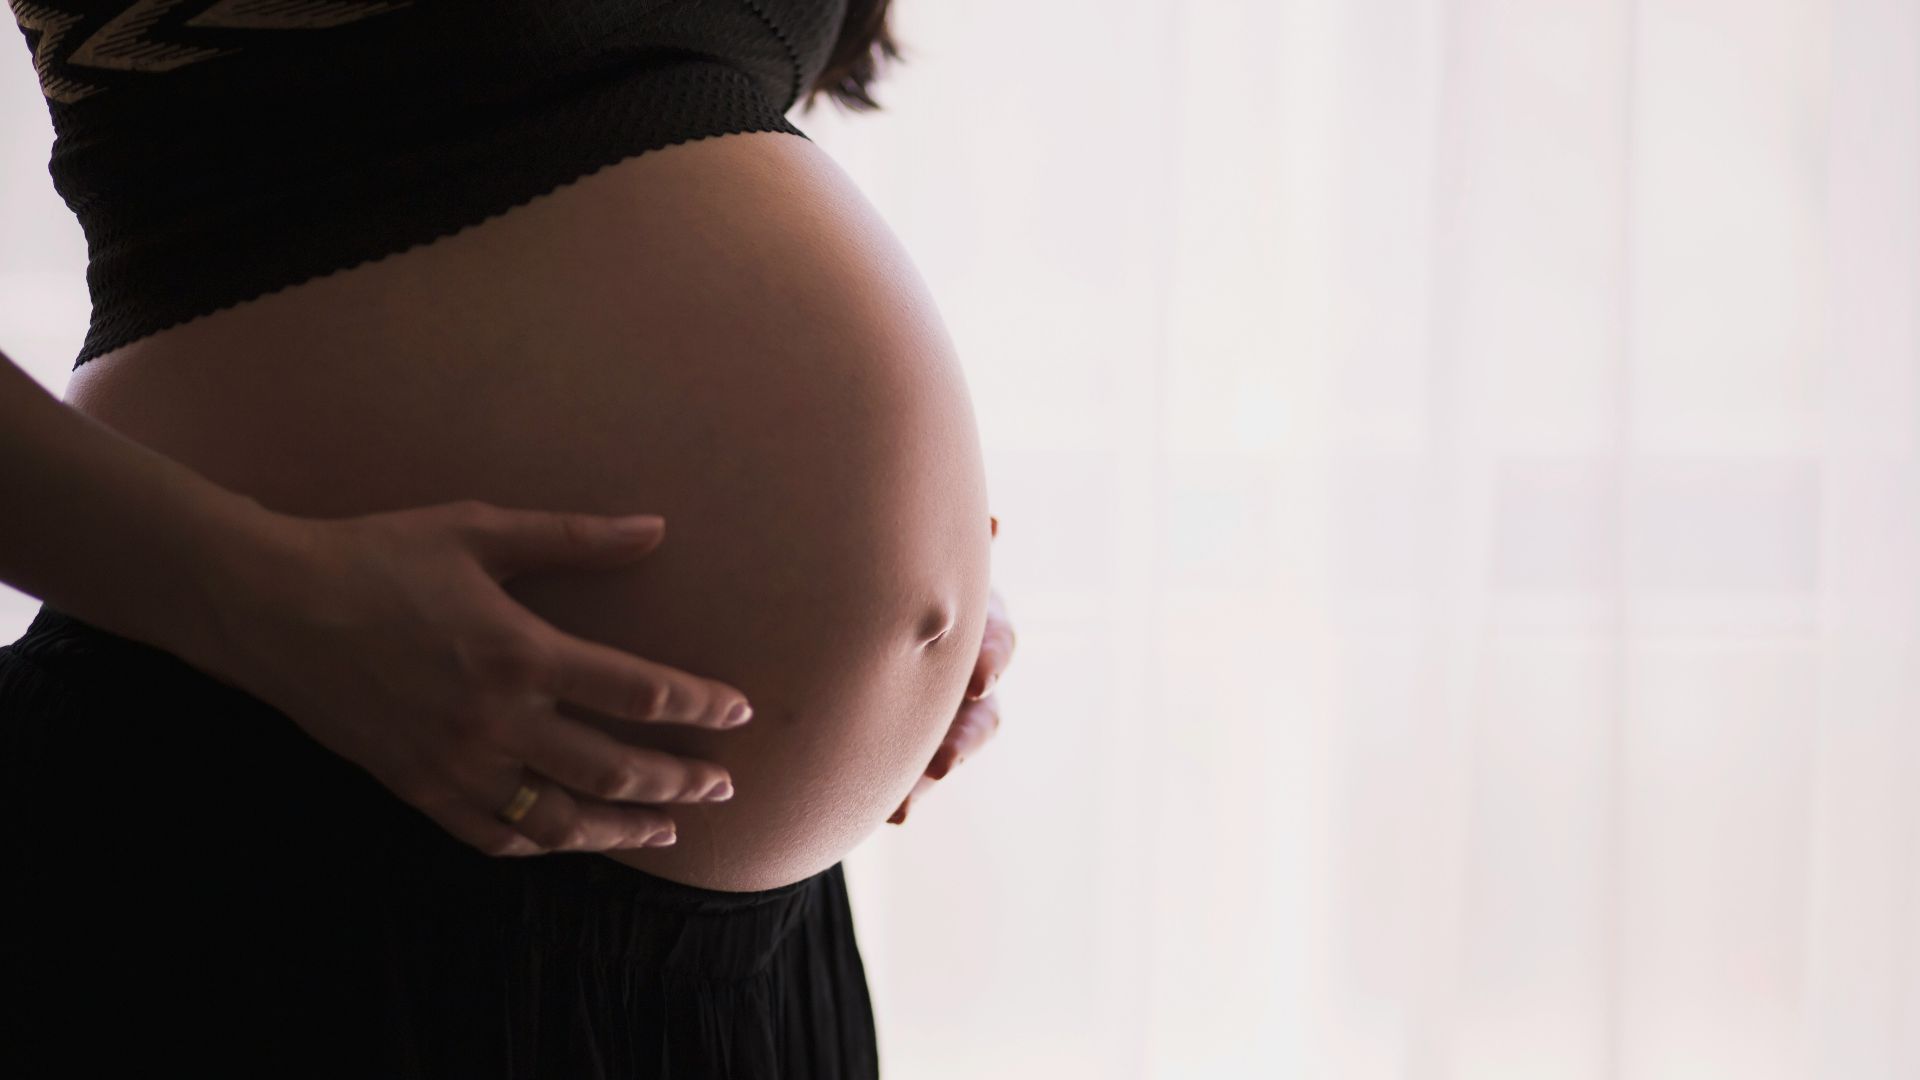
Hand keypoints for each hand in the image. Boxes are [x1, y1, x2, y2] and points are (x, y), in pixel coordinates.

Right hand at [197, 499, 752, 857]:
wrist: (269, 607)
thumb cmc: (378, 555)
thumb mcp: (480, 529)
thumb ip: (574, 537)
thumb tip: (656, 528)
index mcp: (521, 653)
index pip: (639, 693)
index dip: (700, 707)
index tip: (740, 712)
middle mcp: (496, 721)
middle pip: (616, 769)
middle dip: (681, 781)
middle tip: (725, 786)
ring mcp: (455, 764)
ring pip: (561, 820)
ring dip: (624, 827)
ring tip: (669, 829)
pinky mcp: (416, 788)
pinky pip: (493, 836)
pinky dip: (541, 845)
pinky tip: (570, 841)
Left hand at [889, 515, 1013, 824]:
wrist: (853, 602)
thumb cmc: (890, 561)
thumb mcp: (916, 551)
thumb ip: (946, 551)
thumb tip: (995, 525)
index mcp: (973, 615)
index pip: (995, 638)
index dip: (991, 659)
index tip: (978, 679)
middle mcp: (967, 667)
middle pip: (982, 709)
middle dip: (964, 737)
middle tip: (943, 761)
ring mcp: (945, 710)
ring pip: (952, 749)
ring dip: (932, 776)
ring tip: (906, 804)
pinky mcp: (916, 742)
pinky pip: (914, 776)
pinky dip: (906, 796)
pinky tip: (893, 813)